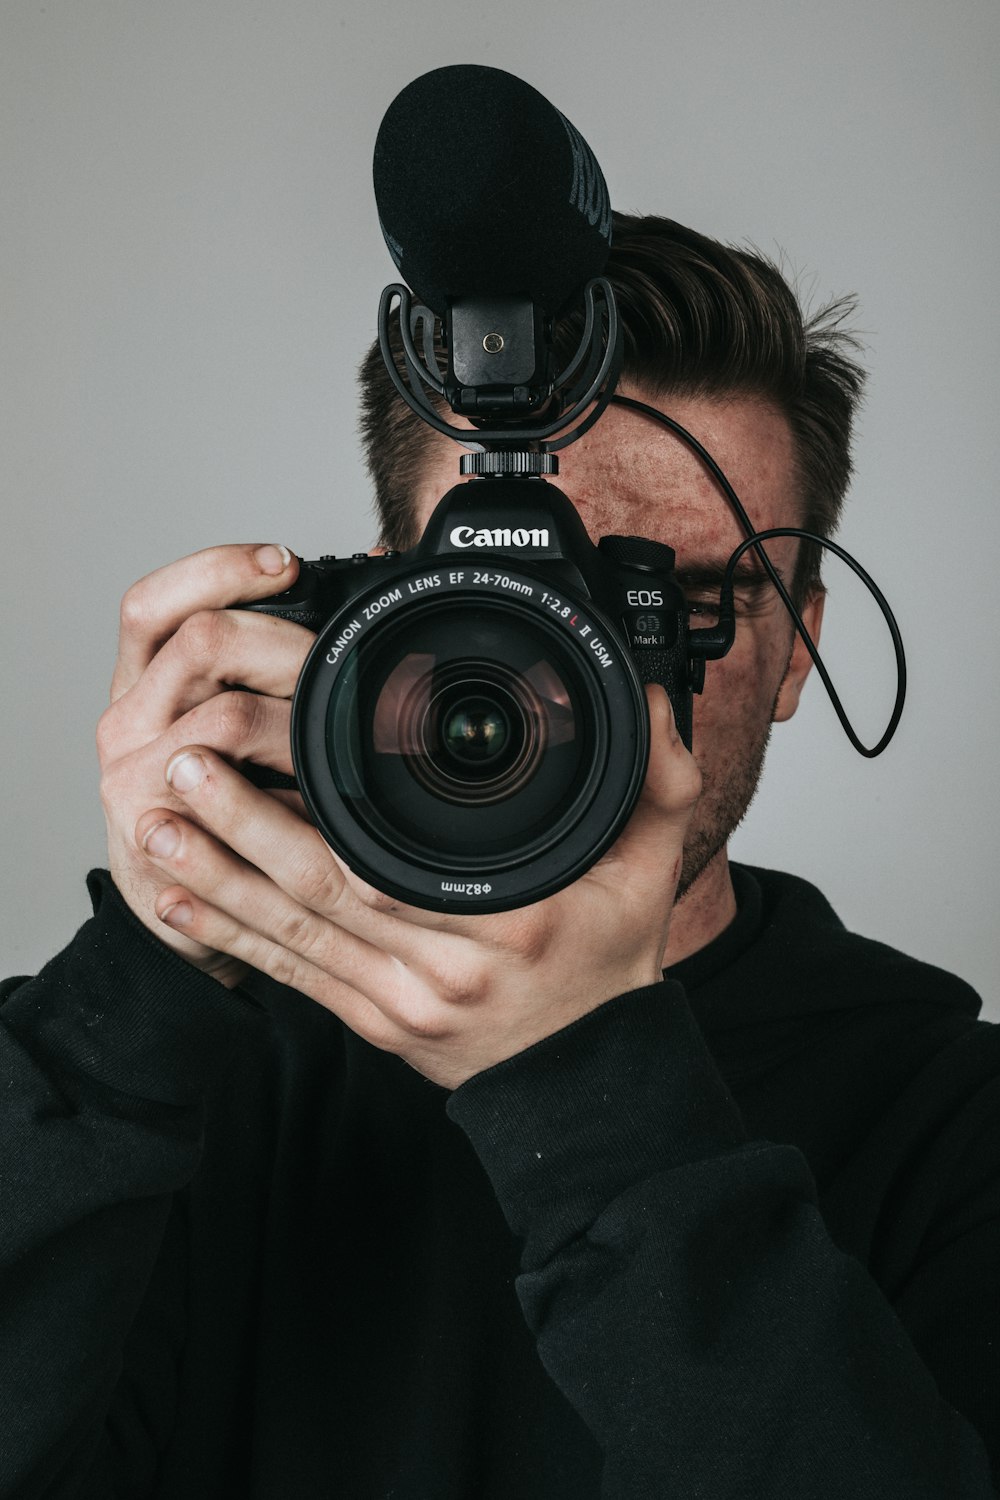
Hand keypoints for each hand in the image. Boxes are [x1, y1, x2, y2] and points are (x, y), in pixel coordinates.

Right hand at [97, 543, 313, 982]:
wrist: (185, 907)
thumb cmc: (229, 803)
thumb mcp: (244, 719)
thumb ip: (278, 659)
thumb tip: (372, 574)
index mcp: (145, 680)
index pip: (156, 603)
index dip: (218, 570)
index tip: (288, 564)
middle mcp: (128, 721)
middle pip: (198, 643)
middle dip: (283, 641)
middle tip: (334, 663)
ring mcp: (133, 779)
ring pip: (221, 716)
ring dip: (295, 716)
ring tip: (337, 727)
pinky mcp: (154, 834)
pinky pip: (227, 797)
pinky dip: (282, 786)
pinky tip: (314, 782)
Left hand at [134, 685, 700, 1087]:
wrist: (584, 1080)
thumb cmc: (610, 966)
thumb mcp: (648, 873)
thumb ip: (657, 782)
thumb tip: (650, 700)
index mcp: (502, 923)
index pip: (393, 862)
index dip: (318, 813)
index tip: (271, 745)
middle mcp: (437, 968)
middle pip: (320, 890)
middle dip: (241, 826)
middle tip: (183, 763)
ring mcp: (396, 1003)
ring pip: (290, 934)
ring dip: (216, 876)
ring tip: (156, 820)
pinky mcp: (370, 1024)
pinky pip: (290, 979)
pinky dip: (229, 939)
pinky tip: (178, 900)